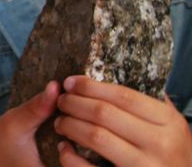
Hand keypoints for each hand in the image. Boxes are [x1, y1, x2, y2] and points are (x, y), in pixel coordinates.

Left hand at [54, 75, 191, 166]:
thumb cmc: (172, 152)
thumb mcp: (169, 125)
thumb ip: (147, 103)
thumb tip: (109, 77)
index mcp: (169, 121)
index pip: (123, 96)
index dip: (91, 87)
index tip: (70, 82)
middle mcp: (160, 144)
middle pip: (104, 114)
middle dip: (74, 103)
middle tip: (62, 101)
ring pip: (96, 137)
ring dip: (70, 125)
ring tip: (61, 122)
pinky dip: (70, 157)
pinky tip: (64, 148)